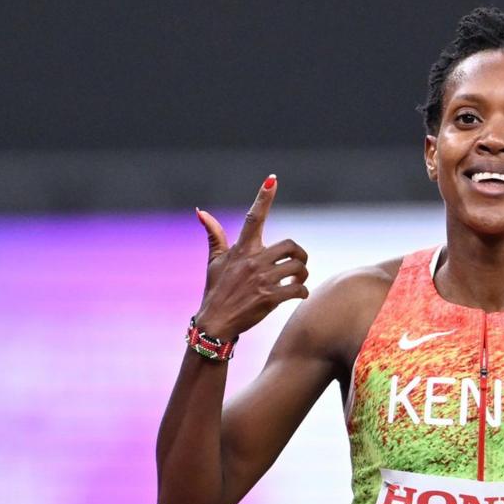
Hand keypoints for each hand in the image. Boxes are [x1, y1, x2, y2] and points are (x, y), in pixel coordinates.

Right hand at [193, 175, 309, 339]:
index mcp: (241, 249)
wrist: (215, 323)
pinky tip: (298, 294)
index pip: (253, 217)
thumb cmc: (216, 290)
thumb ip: (214, 235)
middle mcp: (253, 261)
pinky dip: (303, 292)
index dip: (263, 197)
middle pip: (291, 246)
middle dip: (300, 255)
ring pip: (298, 268)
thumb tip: (200, 211)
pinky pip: (298, 289)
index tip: (272, 179)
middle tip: (298, 264)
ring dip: (303, 275)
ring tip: (297, 282)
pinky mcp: (270, 298)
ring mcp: (262, 280)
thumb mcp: (214, 261)